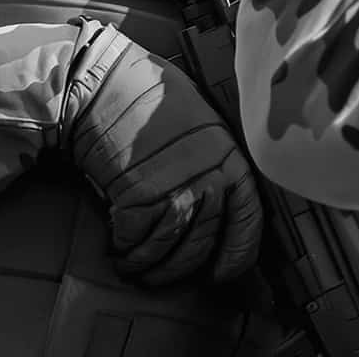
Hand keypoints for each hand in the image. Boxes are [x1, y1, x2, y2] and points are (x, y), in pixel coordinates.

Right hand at [64, 25, 264, 284]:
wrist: (110, 85)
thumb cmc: (155, 100)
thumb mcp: (205, 127)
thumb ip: (215, 165)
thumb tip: (216, 205)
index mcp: (231, 160)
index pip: (248, 220)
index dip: (237, 254)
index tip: (223, 273)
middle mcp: (208, 178)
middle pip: (202, 242)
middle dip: (182, 267)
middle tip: (166, 274)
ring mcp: (172, 189)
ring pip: (167, 248)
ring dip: (149, 266)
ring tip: (137, 268)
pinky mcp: (135, 196)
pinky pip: (134, 239)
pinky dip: (125, 251)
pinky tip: (119, 251)